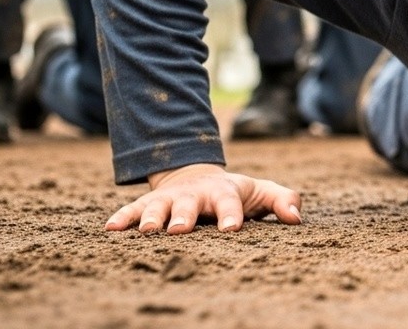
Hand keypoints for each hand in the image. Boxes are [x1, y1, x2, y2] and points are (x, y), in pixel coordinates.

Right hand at [105, 163, 301, 233]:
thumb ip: (282, 200)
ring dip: (151, 218)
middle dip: (184, 215)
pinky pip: (132, 209)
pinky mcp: (148, 204)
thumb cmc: (234, 193)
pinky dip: (122, 217)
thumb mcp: (260, 192)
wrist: (196, 176)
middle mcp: (194, 195)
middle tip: (181, 229)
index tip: (232, 228)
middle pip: (189, 204)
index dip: (230, 214)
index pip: (229, 201)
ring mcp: (169, 199)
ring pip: (158, 207)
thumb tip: (297, 218)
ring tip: (146, 231)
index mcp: (223, 192)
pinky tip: (110, 229)